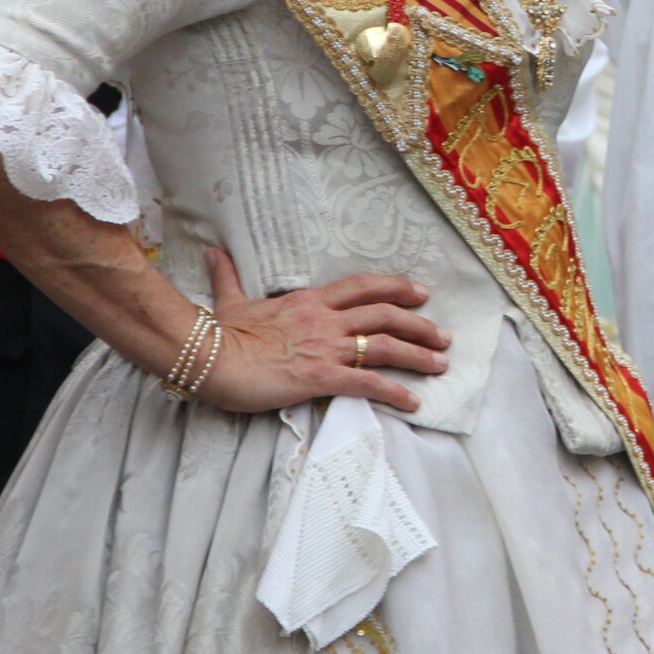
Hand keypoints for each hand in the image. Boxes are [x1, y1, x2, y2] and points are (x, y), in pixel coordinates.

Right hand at [195, 248, 449, 414]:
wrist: (210, 358)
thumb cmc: (219, 334)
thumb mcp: (229, 301)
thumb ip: (228, 277)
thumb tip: (213, 253)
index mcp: (310, 301)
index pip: (363, 287)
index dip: (395, 287)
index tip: (420, 292)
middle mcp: (326, 321)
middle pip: (385, 315)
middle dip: (419, 325)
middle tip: (443, 336)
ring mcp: (326, 348)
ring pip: (384, 345)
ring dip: (418, 355)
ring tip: (440, 365)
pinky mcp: (322, 378)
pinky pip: (367, 383)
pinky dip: (394, 391)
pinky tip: (413, 400)